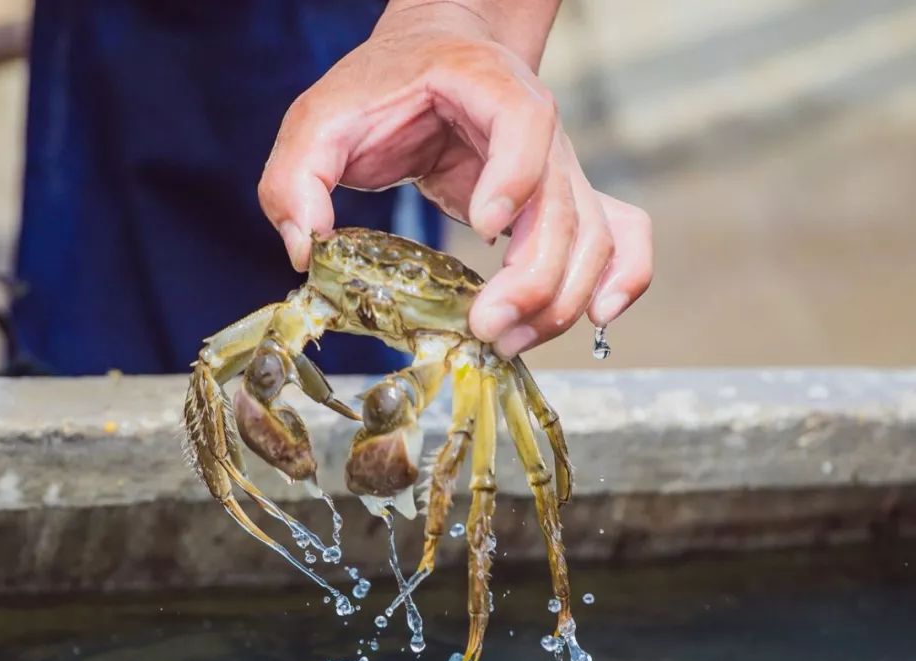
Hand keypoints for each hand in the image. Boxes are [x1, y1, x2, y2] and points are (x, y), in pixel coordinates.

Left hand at [258, 2, 651, 356]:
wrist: (434, 59)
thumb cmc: (381, 86)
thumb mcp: (318, 119)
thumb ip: (295, 177)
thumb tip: (308, 249)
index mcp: (485, 87)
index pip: (526, 122)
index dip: (515, 176)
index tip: (484, 226)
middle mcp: (540, 130)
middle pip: (566, 207)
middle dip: (531, 280)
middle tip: (483, 328)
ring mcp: (559, 169)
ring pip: (594, 239)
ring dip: (560, 301)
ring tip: (504, 341)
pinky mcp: (562, 201)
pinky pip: (622, 237)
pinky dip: (624, 278)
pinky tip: (597, 318)